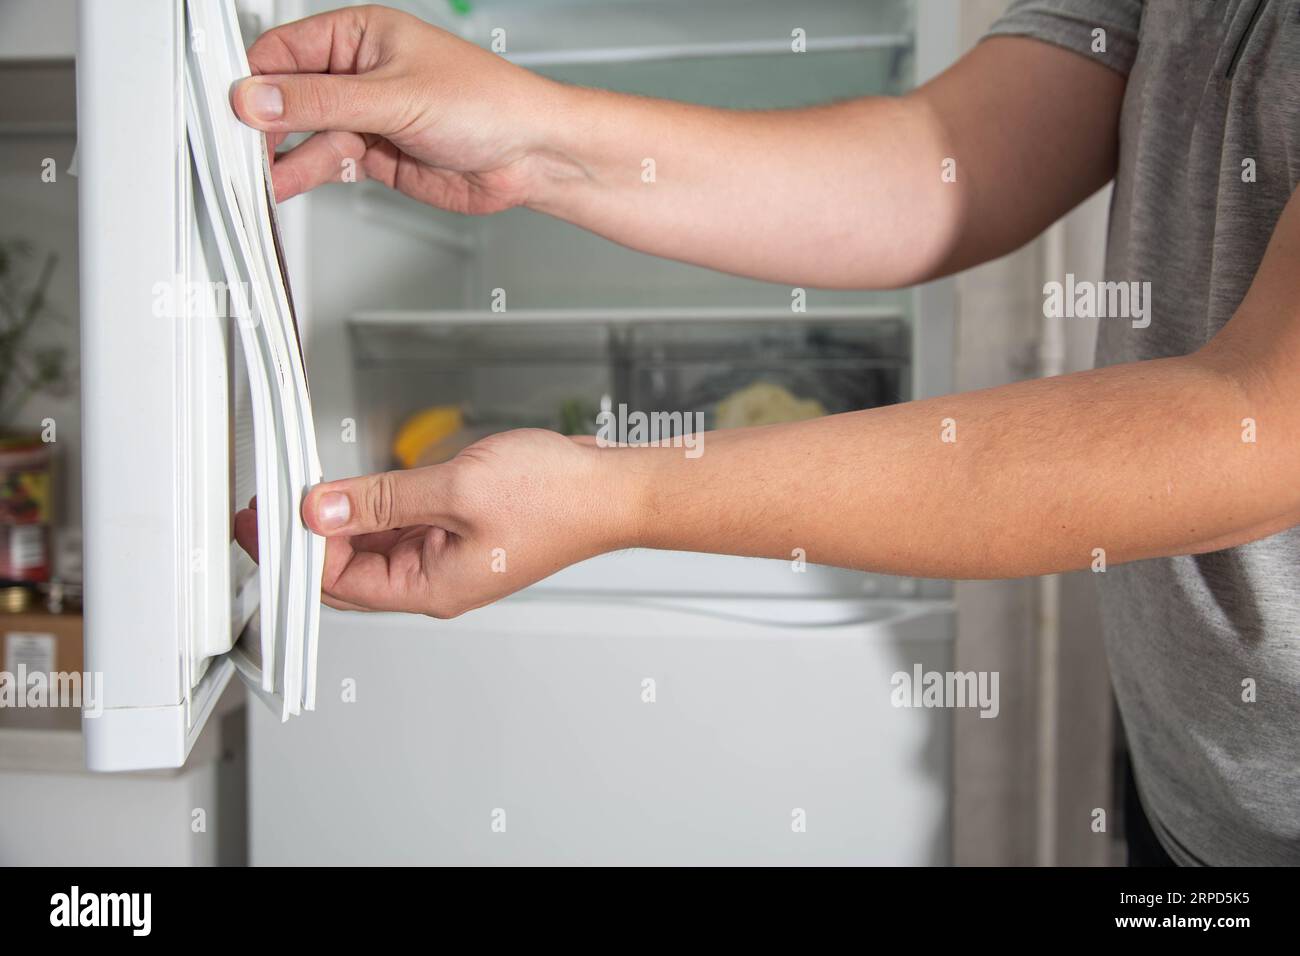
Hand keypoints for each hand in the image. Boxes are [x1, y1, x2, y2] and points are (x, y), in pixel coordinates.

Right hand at [230, 4, 570, 211]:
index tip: (231, 109)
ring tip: (255, 175)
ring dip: (281, 155)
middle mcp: (359, 74)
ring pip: (305, 134)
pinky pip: (326, 163)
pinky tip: (281, 182)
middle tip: (238, 147)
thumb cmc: (489, 104)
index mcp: (361, 35)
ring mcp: (366, 117)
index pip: (285, 52)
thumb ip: (323, 102)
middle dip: (264, 122)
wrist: (530, 156)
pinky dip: (303, 174)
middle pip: (290, 96)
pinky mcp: (375, 156)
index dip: (255, 81)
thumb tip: (259, 97)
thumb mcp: (395, 97)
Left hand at [234, 429, 639, 616]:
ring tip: (313, 489)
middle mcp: (438, 581)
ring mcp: (452, 557)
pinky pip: (406, 526)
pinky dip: (378, 506)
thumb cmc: (557, 499)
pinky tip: (361, 487)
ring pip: (377, 546)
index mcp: (433, 587)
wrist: (612, 490)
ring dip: (344, 519)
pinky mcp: (464, 532)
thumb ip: (380, 498)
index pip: (339, 582)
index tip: (269, 518)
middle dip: (311, 537)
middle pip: (351, 569)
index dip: (297, 550)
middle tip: (276, 503)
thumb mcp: (453, 487)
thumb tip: (322, 509)